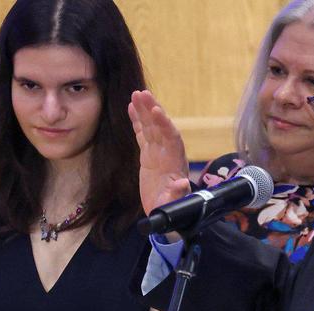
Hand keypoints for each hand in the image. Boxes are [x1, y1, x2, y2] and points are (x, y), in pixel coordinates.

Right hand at [128, 90, 191, 216]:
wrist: (164, 214)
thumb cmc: (169, 210)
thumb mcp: (172, 205)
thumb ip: (177, 194)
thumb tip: (183, 183)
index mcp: (175, 162)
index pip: (171, 138)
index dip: (164, 125)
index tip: (156, 111)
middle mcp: (168, 153)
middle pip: (160, 127)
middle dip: (152, 110)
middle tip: (142, 94)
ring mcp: (158, 152)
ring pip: (151, 127)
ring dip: (144, 110)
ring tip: (136, 94)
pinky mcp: (148, 155)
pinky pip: (143, 134)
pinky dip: (137, 120)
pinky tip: (131, 107)